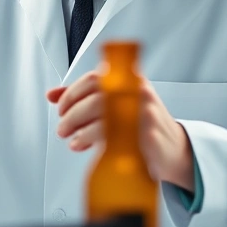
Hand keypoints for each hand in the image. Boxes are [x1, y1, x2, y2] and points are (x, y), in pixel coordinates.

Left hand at [47, 71, 195, 191]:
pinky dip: (94, 142)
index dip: (72, 93)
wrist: (174, 148)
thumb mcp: (114, 104)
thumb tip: (52, 95)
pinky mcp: (148, 137)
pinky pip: (118, 138)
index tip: (60, 108)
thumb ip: (84, 97)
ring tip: (72, 140)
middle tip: (62, 128)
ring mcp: (145, 114)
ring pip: (105, 118)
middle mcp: (138, 93)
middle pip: (97, 99)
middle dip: (73, 115)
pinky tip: (84, 147)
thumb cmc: (140, 123)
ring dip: (81, 131)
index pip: (95, 78)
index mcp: (129, 80)